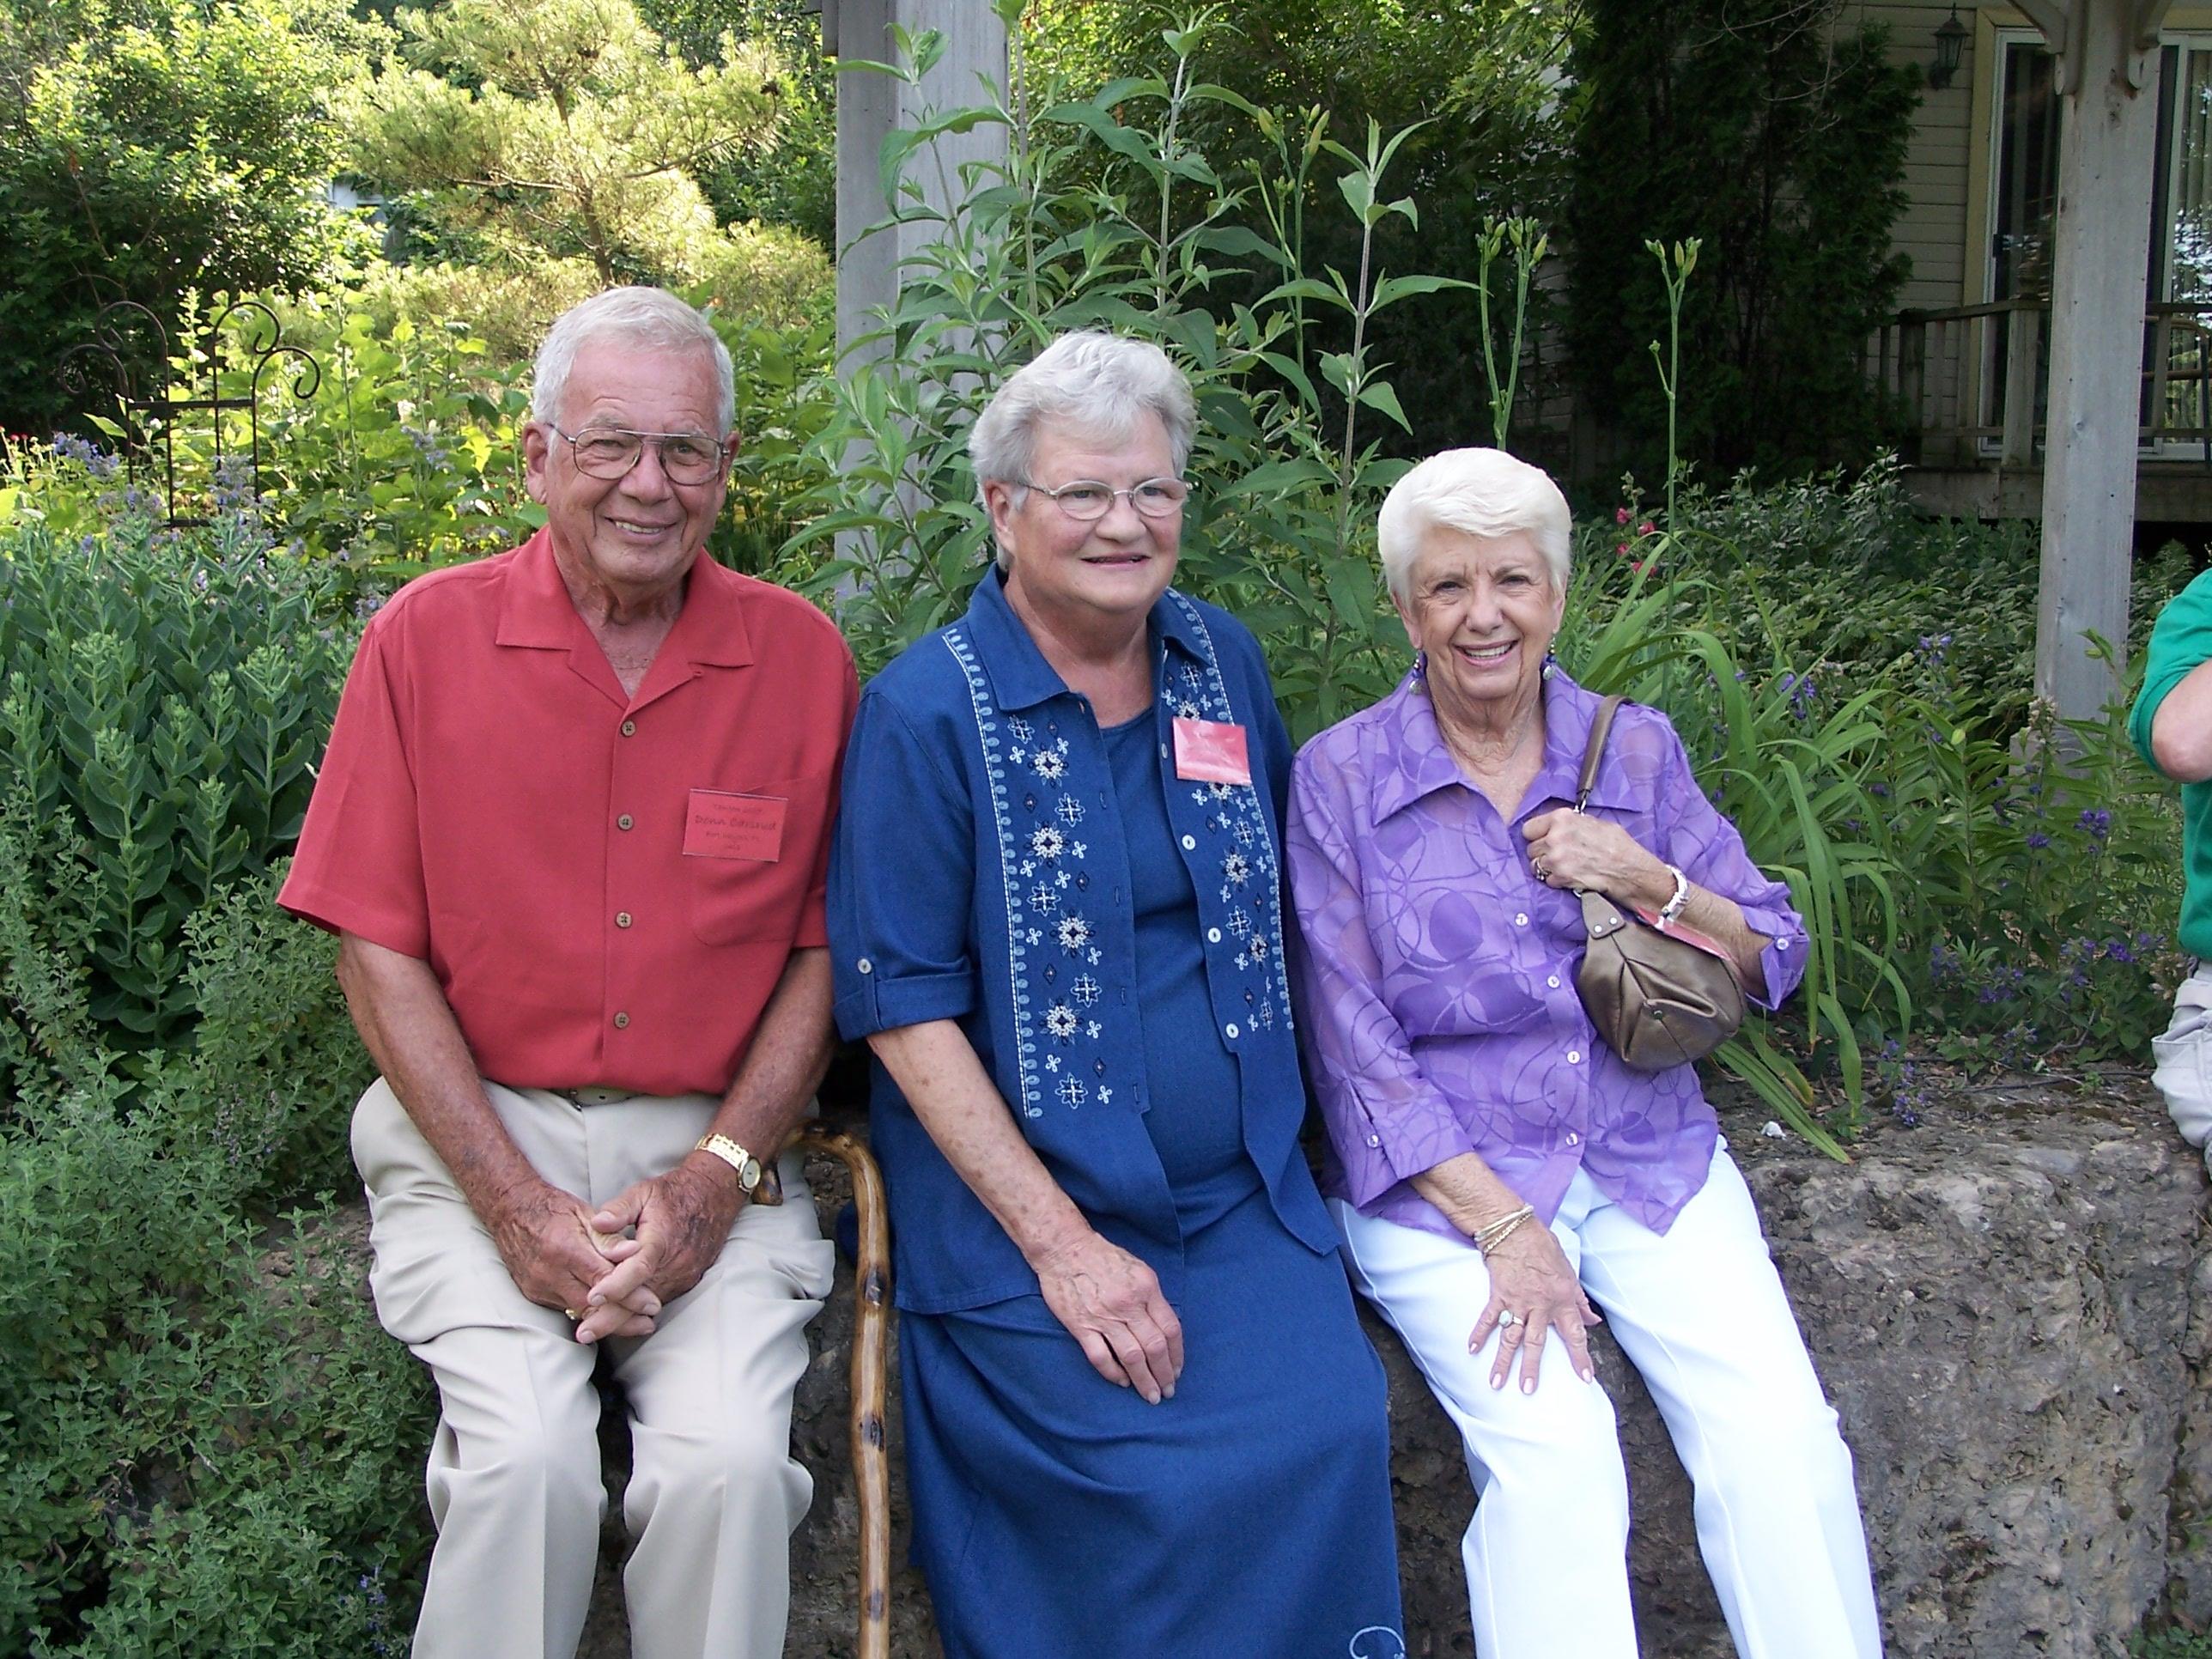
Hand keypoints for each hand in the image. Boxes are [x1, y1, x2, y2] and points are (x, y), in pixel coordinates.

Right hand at [484, 1178, 657, 1340]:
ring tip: (635, 1323)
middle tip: (648, 1323)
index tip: (652, 1305)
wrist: (510, 1210)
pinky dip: (586, 1312)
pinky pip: (564, 1307)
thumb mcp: (584, 1214)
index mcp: (566, 1249)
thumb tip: (635, 1252)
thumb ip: (608, 1238)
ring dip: (607, 1319)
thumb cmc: (552, 1207)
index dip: (630, 1296)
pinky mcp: (533, 1294)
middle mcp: (550, 1274)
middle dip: (623, 1319)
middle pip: (592, 1307)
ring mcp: (539, 1287)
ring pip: (578, 1313)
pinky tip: (606, 1313)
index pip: (605, 1281)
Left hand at [579, 1156, 744, 1342]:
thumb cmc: (673, 1194)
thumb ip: (619, 1209)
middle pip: (640, 1298)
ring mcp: (682, 1275)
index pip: (637, 1269)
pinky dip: (638, 1310)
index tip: (592, 1297)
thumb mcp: (643, 1192)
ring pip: (649, 1304)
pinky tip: (618, 1317)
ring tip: (593, 1329)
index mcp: (660, 1239)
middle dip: (610, 1318)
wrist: (714, 1196)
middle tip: (584, 1334)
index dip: (615, 1286)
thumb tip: (597, 1223)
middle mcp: (674, 1263)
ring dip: (622, 1319)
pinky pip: (659, 1299)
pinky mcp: (686, 1281)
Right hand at [1031, 1228, 1184, 1403]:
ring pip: (1131, 1357)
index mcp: (1146, 1288)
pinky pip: (1101, 1357)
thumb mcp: (1138, 1269)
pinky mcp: (1081, 1326)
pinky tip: (1123, 1382)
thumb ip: (1152, 1298)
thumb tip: (1164, 1329)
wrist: (1064, 1248)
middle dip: (1164, 1374)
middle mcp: (1128, 1304)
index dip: (1177, 1354)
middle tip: (1168, 1391)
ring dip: (1144, 1380)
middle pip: (1154, 1347)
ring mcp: (1104, 1317)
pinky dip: (1114, 1373)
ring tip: (1151, 1395)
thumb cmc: (1103, 1257)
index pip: (1170, 1328)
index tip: (1178, 1370)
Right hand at [1466, 1219, 1600, 1393]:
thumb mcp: (1569, 1273)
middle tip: (1528, 1390)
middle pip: (1536, 1342)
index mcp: (1562, 1300)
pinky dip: (1479, 1334)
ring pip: (1510, 1337)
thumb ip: (1580, 1300)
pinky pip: (1488, 1318)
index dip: (1581, 1357)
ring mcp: (1517, 1301)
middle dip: (1532, 1368)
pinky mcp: (1498, 1295)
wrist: (1515, 1229)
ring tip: (1496, 1382)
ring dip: (1503, 1361)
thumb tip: (1592, 1321)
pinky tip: (1472, 1350)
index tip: (1585, 1378)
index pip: (1575, 1334)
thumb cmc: (1544, 1248)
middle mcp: (1540, 1305)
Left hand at [1523, 808, 1670, 906]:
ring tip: (1563, 866)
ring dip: (1546, 867)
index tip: (1541, 839)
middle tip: (1557, 855)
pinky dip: (1556, 880)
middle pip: (1531, 849)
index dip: (1536, 835)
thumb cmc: (1616, 844)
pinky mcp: (1560, 878)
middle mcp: (1554, 837)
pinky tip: (1570, 875)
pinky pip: (1547, 880)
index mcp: (1561, 818)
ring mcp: (1555, 859)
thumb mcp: (1593, 821)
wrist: (1628, 868)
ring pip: (1535, 866)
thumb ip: (1570, 823)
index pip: (1529, 828)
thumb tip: (1558, 826)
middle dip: (1541, 853)